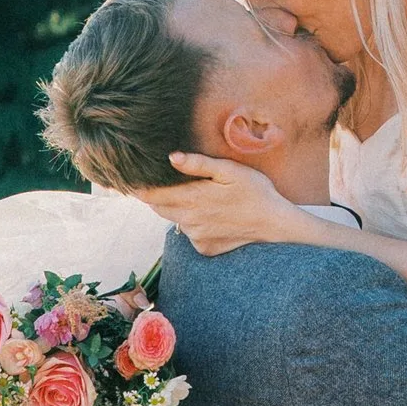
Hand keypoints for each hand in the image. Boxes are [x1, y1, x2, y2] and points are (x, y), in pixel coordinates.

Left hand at [140, 157, 322, 256]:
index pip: (151, 195)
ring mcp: (196, 237)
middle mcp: (189, 221)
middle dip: (156, 196)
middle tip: (166, 183)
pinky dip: (195, 224)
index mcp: (192, 199)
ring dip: (178, 209)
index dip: (138, 187)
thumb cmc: (255, 191)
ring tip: (199, 197)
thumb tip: (171, 157)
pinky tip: (213, 216)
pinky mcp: (204, 248)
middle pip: (158, 208)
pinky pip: (191, 234)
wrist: (275, 224)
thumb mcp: (229, 170)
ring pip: (175, 220)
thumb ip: (198, 164)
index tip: (131, 179)